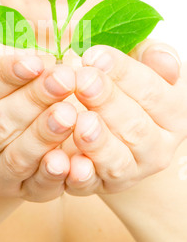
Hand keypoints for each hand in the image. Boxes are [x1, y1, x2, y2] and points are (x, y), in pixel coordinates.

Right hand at [0, 40, 76, 201]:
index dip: (7, 75)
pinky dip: (54, 174)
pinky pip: (37, 187)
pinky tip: (72, 159)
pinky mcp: (18, 192)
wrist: (6, 134)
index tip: (37, 61)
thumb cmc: (4, 87)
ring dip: (44, 135)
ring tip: (70, 114)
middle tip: (64, 79)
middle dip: (34, 99)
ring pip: (16, 157)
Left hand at [65, 41, 184, 195]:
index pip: (152, 92)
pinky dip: (78, 176)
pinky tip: (67, 163)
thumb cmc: (127, 88)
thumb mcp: (143, 65)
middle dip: (106, 102)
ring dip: (97, 142)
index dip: (123, 73)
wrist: (112, 130)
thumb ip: (155, 57)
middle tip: (82, 81)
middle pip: (135, 127)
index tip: (94, 56)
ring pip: (117, 161)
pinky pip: (89, 185)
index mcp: (173, 113)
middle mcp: (157, 148)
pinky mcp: (100, 186)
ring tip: (80, 121)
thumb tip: (162, 59)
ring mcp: (129, 171)